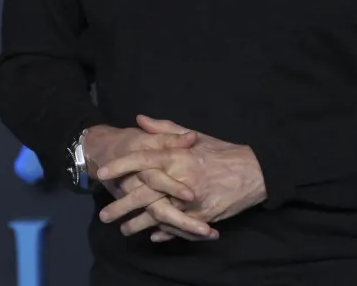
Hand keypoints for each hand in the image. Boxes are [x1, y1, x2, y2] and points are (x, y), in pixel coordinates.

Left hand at [97, 116, 267, 241]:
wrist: (254, 172)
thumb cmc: (221, 152)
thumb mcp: (194, 135)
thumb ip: (165, 130)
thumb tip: (140, 119)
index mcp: (178, 156)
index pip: (143, 159)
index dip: (121, 165)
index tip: (102, 172)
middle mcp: (181, 179)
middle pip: (144, 193)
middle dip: (121, 205)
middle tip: (103, 215)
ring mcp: (191, 201)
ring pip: (157, 216)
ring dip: (139, 225)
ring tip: (124, 230)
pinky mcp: (202, 217)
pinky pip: (178, 227)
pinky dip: (164, 232)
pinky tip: (152, 235)